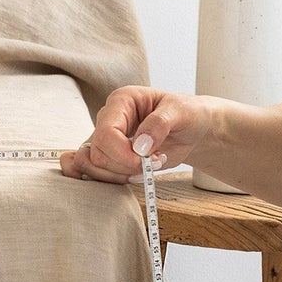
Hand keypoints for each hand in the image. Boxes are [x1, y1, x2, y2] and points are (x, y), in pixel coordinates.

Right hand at [59, 87, 207, 183]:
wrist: (190, 128)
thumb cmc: (186, 114)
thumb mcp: (181, 112)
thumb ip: (160, 124)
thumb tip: (140, 146)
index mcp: (121, 101)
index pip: (106, 132)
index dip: (123, 154)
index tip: (146, 162)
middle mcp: (108, 118)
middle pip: (96, 153)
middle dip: (124, 167)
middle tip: (152, 165)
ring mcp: (105, 138)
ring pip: (91, 166)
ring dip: (119, 176)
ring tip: (145, 169)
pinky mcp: (108, 155)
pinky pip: (93, 172)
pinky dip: (111, 180)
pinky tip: (134, 176)